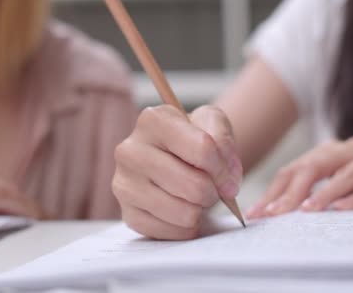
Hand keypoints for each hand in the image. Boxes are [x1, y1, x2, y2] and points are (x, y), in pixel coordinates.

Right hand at [113, 105, 242, 239]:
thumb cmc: (193, 140)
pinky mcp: (127, 214)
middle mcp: (130, 150)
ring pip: (184, 213)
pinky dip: (186, 227)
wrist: (173, 159)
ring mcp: (124, 184)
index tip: (228, 175)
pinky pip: (172, 232)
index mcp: (152, 120)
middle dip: (213, 192)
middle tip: (211, 188)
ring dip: (200, 210)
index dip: (224, 168)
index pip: (203, 149)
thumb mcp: (212, 123)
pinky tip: (182, 210)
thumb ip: (224, 140)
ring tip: (194, 197)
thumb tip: (227, 179)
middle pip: (194, 185)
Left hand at [247, 137, 352, 218]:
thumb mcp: (335, 193)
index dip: (274, 192)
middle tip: (277, 213)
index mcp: (329, 151)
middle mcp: (351, 147)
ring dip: (326, 192)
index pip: (295, 170)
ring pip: (347, 170)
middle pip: (315, 166)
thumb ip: (308, 197)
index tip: (257, 214)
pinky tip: (344, 208)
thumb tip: (270, 214)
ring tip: (308, 210)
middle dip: (293, 191)